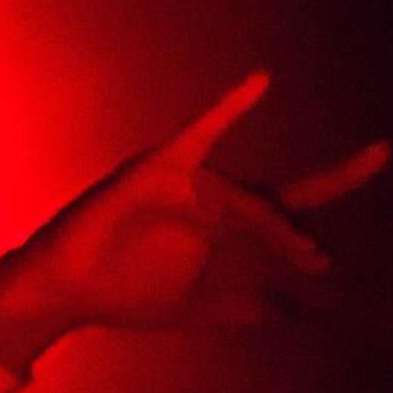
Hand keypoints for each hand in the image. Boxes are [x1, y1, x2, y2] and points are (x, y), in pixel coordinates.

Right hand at [0, 74, 389, 371]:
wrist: (65, 293)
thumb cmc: (121, 295)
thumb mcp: (196, 307)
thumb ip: (244, 308)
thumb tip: (298, 312)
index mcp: (219, 227)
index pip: (280, 217)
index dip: (305, 237)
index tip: (326, 263)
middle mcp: (208, 197)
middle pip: (271, 204)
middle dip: (301, 222)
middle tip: (321, 249)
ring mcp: (185, 180)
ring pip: (242, 199)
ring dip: (268, 222)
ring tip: (292, 247)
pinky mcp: (158, 167)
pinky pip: (200, 132)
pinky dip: (229, 106)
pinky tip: (261, 80)